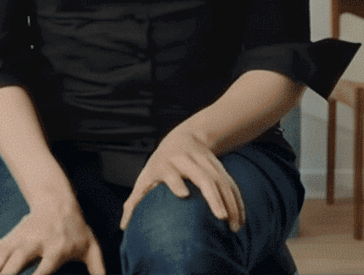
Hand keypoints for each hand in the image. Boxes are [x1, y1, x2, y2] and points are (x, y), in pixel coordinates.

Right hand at [0, 206, 105, 274]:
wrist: (57, 201)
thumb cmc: (76, 229)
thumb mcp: (92, 248)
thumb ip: (99, 271)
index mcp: (56, 249)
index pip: (43, 271)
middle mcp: (35, 243)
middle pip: (16, 263)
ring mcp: (20, 238)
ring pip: (0, 258)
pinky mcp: (10, 237)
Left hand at [120, 127, 244, 233]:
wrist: (183, 138)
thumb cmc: (160, 165)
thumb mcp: (146, 178)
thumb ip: (135, 201)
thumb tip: (123, 226)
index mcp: (165, 163)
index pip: (171, 171)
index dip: (175, 181)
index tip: (182, 195)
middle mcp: (187, 160)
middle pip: (202, 176)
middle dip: (213, 196)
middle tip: (220, 217)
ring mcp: (205, 162)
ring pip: (221, 181)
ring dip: (230, 203)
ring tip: (234, 226)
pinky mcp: (219, 166)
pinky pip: (231, 183)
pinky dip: (237, 201)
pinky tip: (240, 218)